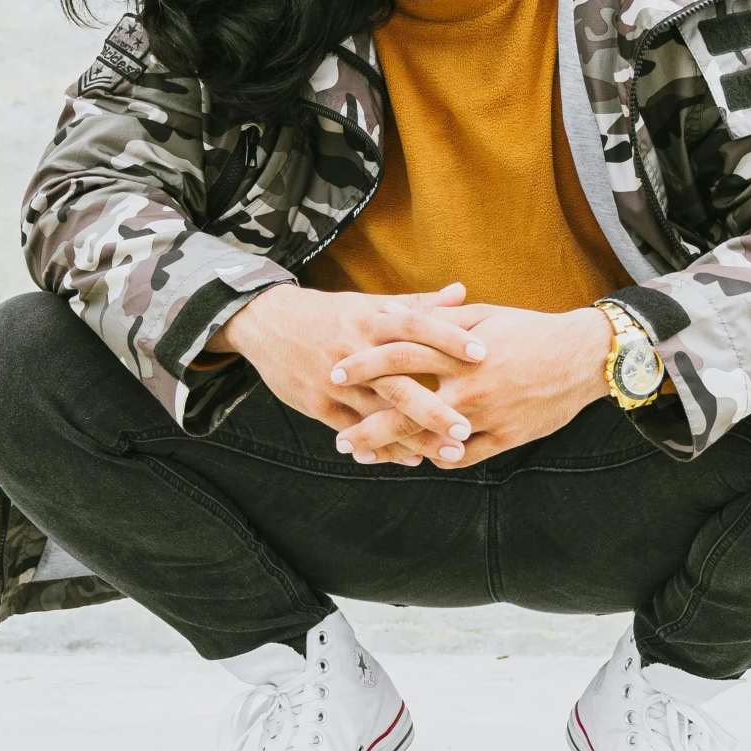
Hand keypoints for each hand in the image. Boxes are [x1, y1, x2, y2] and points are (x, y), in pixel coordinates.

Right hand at [210, 282, 487, 464]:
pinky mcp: (319, 405)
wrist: (267, 324)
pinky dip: (382, 446)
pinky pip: (355, 431)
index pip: (415, 327)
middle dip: (434, 408)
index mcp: (370, 320)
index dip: (448, 338)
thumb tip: (462, 292)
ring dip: (414, 437)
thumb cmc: (330, 314)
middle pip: (398, 381)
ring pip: (379, 414)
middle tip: (469, 427)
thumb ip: (418, 303)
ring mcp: (335, 382)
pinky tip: (410, 458)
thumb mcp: (368, 305)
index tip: (482, 354)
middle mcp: (355, 352)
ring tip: (450, 452)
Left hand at [334, 305, 612, 468]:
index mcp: (459, 351)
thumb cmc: (532, 331)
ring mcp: (488, 415)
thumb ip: (441, 319)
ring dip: (396, 451)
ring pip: (431, 440)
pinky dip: (439, 459)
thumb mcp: (486, 315)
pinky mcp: (507, 437)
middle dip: (367, 426)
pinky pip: (465, 457)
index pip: (399, 357)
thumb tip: (401, 314)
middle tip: (341, 438)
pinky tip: (419, 460)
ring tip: (368, 457)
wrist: (583, 357)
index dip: (363, 366)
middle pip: (405, 408)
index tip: (335, 375)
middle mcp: (469, 386)